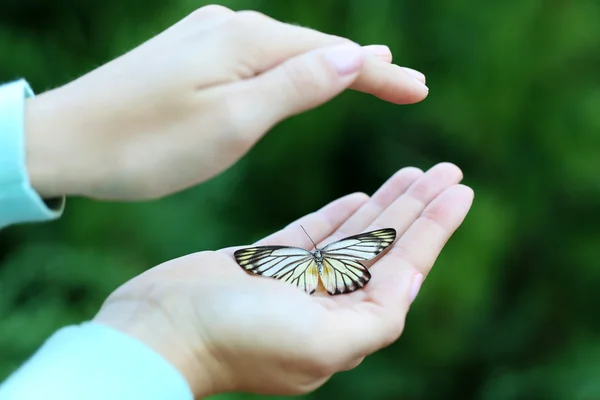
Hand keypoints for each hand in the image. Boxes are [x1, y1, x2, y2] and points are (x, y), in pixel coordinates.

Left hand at [24, 5, 427, 200]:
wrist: (66, 140)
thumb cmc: (148, 143)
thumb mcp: (233, 122)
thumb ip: (294, 86)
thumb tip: (348, 57)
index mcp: (248, 42)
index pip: (334, 56)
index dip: (380, 74)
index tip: (419, 88)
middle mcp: (230, 26)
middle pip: (313, 46)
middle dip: (361, 66)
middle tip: (405, 79)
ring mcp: (206, 36)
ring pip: (284, 50)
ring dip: (325, 64)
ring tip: (364, 68)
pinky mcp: (189, 54)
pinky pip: (254, 55)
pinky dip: (287, 67)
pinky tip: (295, 68)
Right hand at [93, 162, 472, 397]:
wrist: (157, 330)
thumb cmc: (235, 339)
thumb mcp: (318, 343)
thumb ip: (374, 321)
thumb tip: (409, 283)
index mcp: (345, 327)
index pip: (402, 269)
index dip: (434, 229)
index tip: (459, 191)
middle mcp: (326, 307)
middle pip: (383, 248)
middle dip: (416, 209)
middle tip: (447, 169)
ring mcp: (296, 284)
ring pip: (352, 237)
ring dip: (384, 205)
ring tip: (415, 172)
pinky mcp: (266, 264)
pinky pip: (314, 235)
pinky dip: (339, 216)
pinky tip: (362, 197)